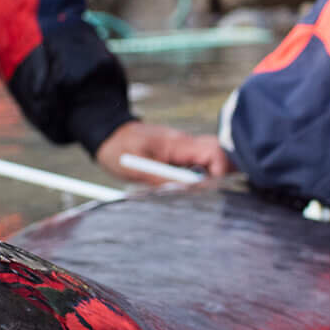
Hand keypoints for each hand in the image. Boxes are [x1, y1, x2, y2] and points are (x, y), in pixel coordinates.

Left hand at [95, 120, 232, 183]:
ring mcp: (184, 148)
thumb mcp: (136, 168)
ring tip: (201, 195)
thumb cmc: (119, 148)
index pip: (214, 152)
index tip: (211, 191)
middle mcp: (186, 143)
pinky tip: (190, 190)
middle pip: (219, 155)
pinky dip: (200, 177)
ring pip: (211, 160)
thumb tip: (187, 192)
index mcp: (178, 143)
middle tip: (211, 196)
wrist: (108, 134)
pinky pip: (198, 164)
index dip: (220, 172)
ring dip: (210, 177)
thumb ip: (162, 179)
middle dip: (222, 175)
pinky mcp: (179, 154)